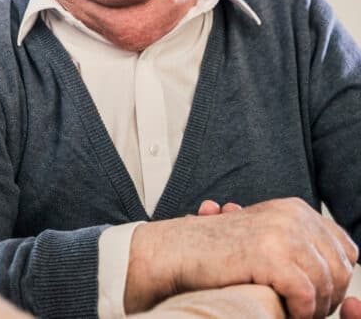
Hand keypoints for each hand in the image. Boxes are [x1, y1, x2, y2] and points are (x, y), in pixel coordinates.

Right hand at [126, 197, 358, 318]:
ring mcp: (282, 233)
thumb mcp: (264, 238)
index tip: (318, 296)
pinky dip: (299, 311)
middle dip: (328, 298)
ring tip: (292, 314)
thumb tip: (341, 268)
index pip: (346, 249)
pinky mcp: (270, 255)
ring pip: (327, 285)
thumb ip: (298, 245)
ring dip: (313, 309)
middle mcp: (293, 215)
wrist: (173, 251)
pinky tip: (283, 312)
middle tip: (304, 311)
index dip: (336, 278)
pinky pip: (306, 295)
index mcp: (295, 208)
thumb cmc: (214, 252)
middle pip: (341, 270)